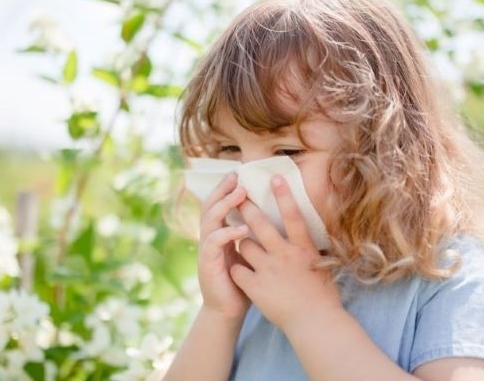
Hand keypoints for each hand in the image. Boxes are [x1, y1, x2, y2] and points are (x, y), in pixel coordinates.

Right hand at [197, 172, 250, 321]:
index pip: (220, 204)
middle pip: (210, 205)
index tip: (240, 172)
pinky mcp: (207, 264)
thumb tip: (277, 215)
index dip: (226, 188)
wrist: (229, 310)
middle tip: (236, 175)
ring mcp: (206, 250)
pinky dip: (227, 233)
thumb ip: (255, 235)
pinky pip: (214, 243)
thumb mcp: (250, 253)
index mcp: (220, 233)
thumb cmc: (244, 281)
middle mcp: (210, 238)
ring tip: (240, 193)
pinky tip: (241, 229)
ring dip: (225, 205)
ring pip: (210, 220)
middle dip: (222, 189)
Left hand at [230, 175, 341, 332]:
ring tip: (243, 244)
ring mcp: (269, 270)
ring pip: (244, 245)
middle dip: (247, 207)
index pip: (293, 216)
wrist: (314, 323)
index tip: (274, 177)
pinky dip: (236, 269)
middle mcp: (285, 255)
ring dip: (242, 242)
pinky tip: (238, 271)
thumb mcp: (322, 266)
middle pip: (261, 224)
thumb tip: (306, 235)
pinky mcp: (256, 286)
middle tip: (238, 196)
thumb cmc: (323, 296)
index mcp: (303, 248)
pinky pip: (237, 269)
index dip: (284, 195)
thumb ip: (310, 249)